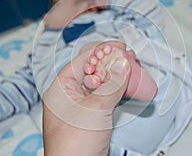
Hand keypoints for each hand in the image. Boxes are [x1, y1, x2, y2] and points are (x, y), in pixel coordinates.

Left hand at [43, 41, 130, 155]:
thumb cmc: (73, 146)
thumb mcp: (95, 109)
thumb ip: (111, 85)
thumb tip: (121, 65)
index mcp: (61, 88)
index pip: (82, 60)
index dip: (101, 50)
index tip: (118, 46)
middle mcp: (69, 95)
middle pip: (92, 70)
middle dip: (110, 62)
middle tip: (127, 56)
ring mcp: (82, 106)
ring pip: (100, 83)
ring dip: (115, 75)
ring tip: (130, 66)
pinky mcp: (92, 116)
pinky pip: (105, 96)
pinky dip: (116, 89)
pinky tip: (126, 83)